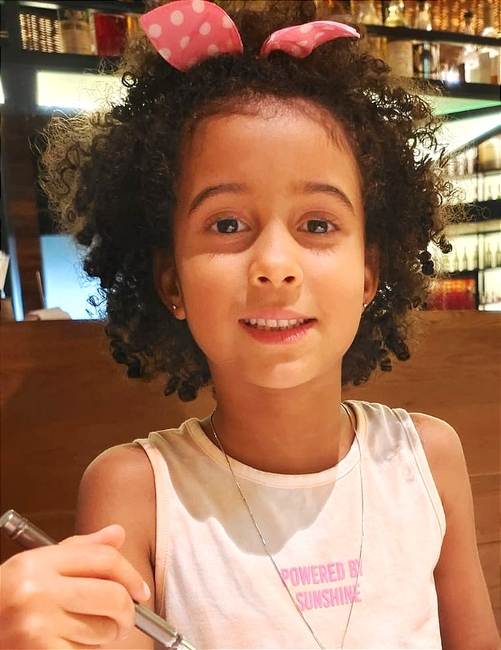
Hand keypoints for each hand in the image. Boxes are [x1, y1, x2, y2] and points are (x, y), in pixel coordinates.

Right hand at [0, 524, 149, 648]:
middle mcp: (37, 592)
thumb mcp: (34, 568)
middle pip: (112, 596)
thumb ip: (79, 550)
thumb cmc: (4, 602)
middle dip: (128, 612)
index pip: (104, 559)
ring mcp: (37, 627)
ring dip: (105, 637)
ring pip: (102, 631)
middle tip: (125, 620)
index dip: (131, 574)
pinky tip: (72, 647)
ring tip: (89, 635)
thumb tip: (118, 534)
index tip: (140, 590)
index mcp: (38, 564)